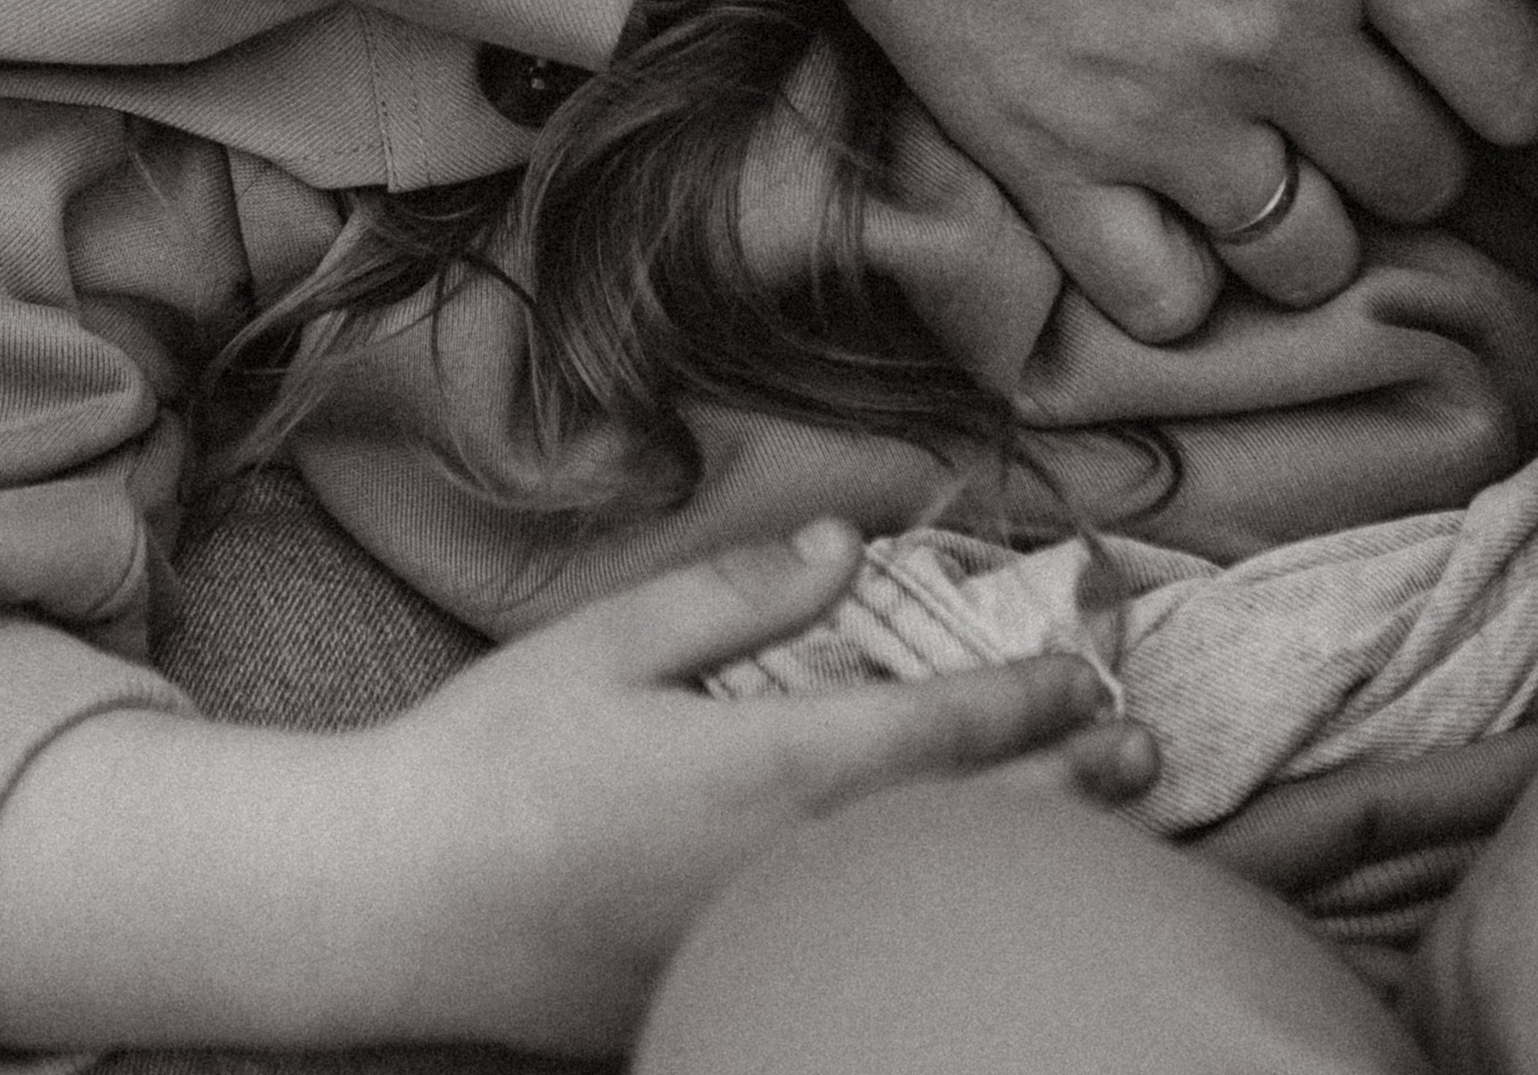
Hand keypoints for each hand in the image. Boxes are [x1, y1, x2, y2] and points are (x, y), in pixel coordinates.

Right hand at [0, 522, 1147, 1056]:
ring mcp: (762, 951)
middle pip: (965, 833)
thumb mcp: (607, 640)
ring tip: (1094, 831)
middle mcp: (788, 876)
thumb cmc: (492, 757)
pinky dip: (932, 920)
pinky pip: (861, 953)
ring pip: (929, 906)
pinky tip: (955, 904)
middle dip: (1064, 792)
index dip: (1027, 701)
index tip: (1087, 673)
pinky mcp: (723, 999)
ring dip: (1020, 861)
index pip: (937, 733)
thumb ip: (738, 592)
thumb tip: (849, 538)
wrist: (396, 908)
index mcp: (764, 773)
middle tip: (1141, 753)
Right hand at [695, 0, 1537, 342]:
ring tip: (1254, 140)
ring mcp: (1159, 121)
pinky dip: (1178, 270)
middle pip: (1427, 175)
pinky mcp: (1049, 169)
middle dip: (1406, 131)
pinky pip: (1166, 303)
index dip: (1509, 69)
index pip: (1519, 80)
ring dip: (1304, 211)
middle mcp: (1275, 38)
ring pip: (1312, 259)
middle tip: (1343, 73)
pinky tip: (1158, 194)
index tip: (1459, 43)